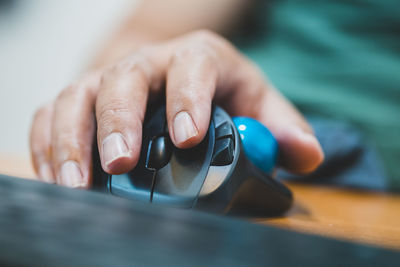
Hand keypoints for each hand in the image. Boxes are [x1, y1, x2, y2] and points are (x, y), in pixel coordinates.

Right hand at [30, 30, 323, 187]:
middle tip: (118, 162)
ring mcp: (106, 78)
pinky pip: (50, 113)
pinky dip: (48, 144)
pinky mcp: (78, 98)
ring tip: (76, 183)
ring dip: (72, 140)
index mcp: (198, 58)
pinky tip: (57, 177)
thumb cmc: (216, 93)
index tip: (187, 137)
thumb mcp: (256, 103)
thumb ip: (281, 128)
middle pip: (125, 77)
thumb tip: (306, 155)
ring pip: (77, 96)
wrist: (173, 78)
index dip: (188, 97)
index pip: (193, 66)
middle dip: (119, 119)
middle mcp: (148, 63)